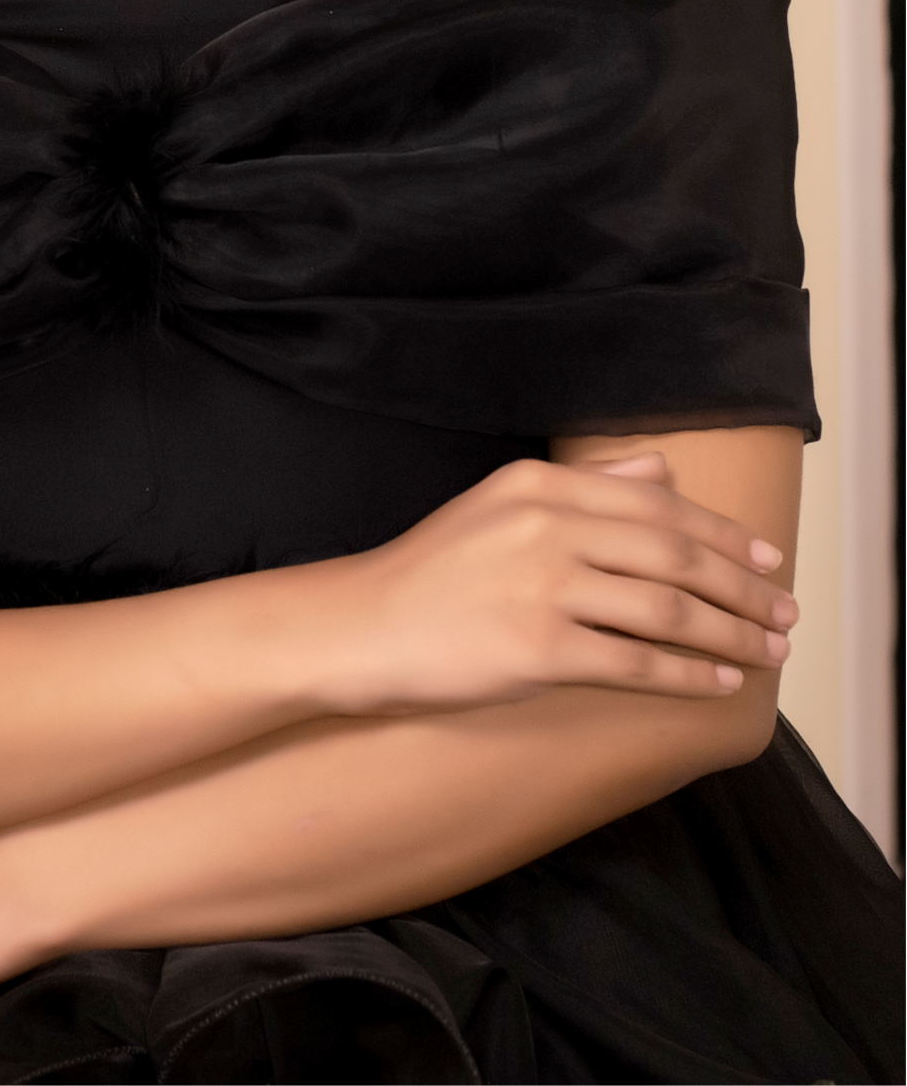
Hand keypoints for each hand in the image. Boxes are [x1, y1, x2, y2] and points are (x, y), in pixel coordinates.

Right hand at [316, 450, 795, 715]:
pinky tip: (717, 682)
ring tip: (766, 651)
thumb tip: (661, 469)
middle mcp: (547, 525)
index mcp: (542, 483)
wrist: (364, 626)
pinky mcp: (536, 649)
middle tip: (786, 612)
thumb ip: (587, 485)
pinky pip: (634, 662)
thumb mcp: (503, 505)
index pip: (658, 504)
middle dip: (742, 586)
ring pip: (665, 607)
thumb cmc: (435, 571)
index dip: (724, 534)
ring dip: (730, 632)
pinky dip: (686, 673)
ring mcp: (543, 587)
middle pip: (674, 552)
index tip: (770, 559)